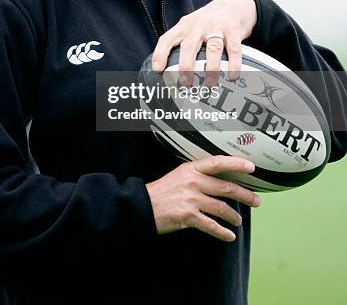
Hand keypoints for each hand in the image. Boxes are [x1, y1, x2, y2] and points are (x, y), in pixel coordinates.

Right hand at [145, 155, 259, 241]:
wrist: (143, 205)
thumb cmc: (161, 191)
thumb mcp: (179, 175)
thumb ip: (197, 175)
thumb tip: (219, 181)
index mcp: (191, 169)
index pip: (218, 162)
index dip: (236, 163)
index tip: (251, 166)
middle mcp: (193, 182)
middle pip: (225, 187)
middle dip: (244, 195)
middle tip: (255, 200)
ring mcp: (191, 199)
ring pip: (221, 207)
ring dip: (234, 216)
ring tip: (238, 221)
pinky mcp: (188, 216)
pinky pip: (211, 225)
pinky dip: (223, 232)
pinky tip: (229, 236)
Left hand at [152, 0, 256, 85]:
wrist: (234, 4)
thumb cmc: (209, 21)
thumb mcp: (191, 27)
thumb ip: (182, 43)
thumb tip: (170, 70)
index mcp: (184, 27)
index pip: (167, 39)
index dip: (160, 54)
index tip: (158, 70)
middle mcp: (198, 26)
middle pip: (189, 46)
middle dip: (186, 67)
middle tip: (186, 83)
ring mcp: (216, 27)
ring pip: (213, 49)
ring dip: (211, 69)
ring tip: (210, 84)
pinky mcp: (233, 30)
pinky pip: (233, 49)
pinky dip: (233, 64)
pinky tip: (232, 75)